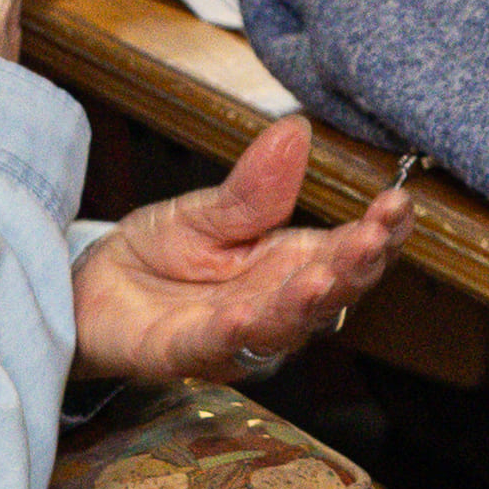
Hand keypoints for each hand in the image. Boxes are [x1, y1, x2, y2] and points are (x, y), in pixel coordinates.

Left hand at [71, 111, 403, 388]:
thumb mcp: (208, 208)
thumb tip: (295, 133)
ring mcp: (235, 336)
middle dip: (354, 268)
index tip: (398, 205)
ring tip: (320, 279)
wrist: (90, 289)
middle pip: (329, 294)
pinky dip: (232, 333)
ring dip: (303, 306)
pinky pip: (212, 346)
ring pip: (281, 327)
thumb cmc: (157, 254)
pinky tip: (246, 313)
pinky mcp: (183, 355)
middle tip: (372, 238)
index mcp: (289, 263)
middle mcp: (274, 304)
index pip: (348, 251)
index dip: (380, 233)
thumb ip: (254, 186)